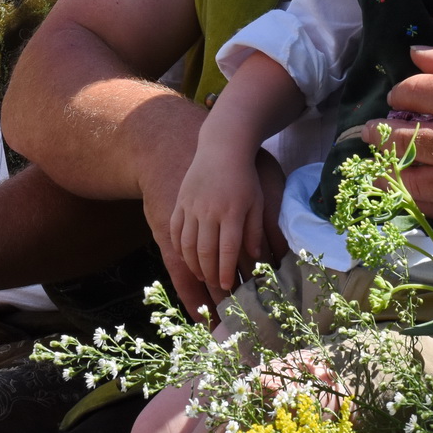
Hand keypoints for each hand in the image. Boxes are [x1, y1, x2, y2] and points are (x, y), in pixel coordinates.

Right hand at [171, 145, 264, 297]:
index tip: (227, 285)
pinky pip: (175, 229)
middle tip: (215, 285)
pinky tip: (185, 257)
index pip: (227, 250)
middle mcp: (209, 211)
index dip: (225, 271)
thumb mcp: (256, 202)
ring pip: (187, 244)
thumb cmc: (244, 176)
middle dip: (210, 272)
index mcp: (231, 212)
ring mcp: (191, 206)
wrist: (223, 147)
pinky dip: (178, 247)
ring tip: (202, 275)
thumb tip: (254, 255)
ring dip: (193, 264)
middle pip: (205, 251)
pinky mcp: (181, 201)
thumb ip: (255, 229)